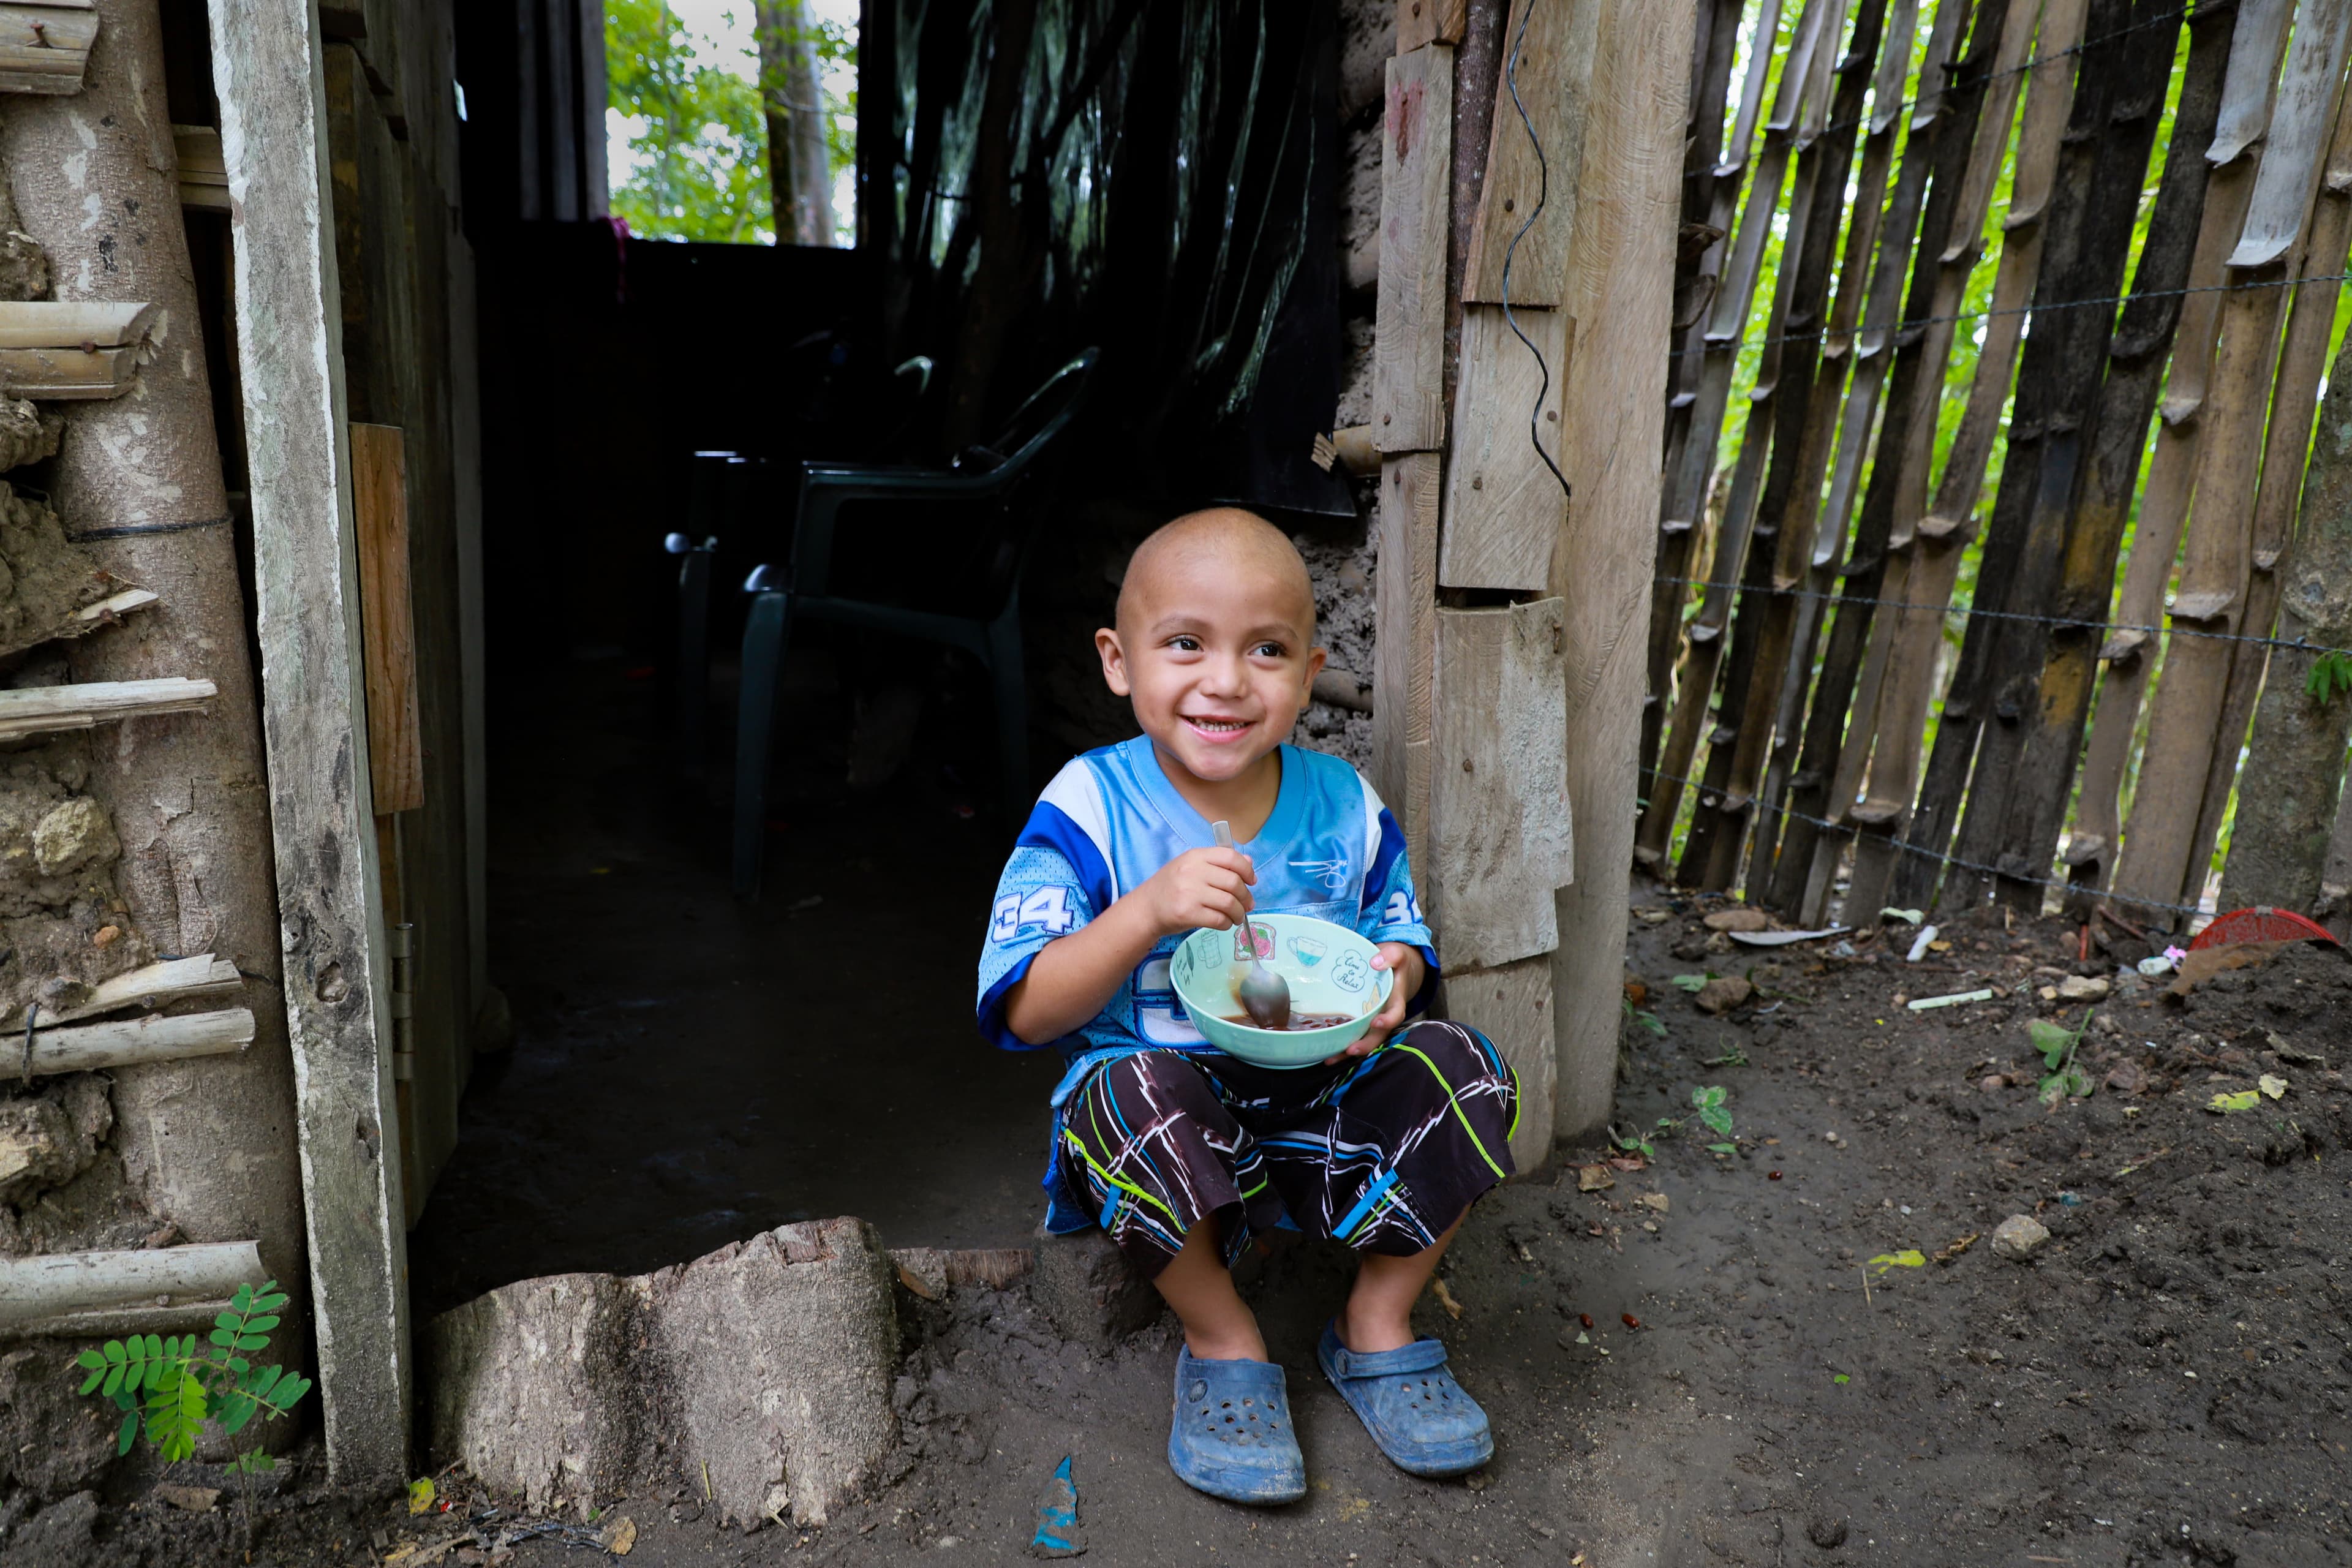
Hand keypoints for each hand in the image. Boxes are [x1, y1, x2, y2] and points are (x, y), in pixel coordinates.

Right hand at [1138, 846, 1255, 936]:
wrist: (1146, 908)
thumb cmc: (1171, 887)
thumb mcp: (1191, 867)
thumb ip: (1218, 863)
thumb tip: (1248, 861)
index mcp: (1195, 856)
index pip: (1230, 857)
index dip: (1246, 870)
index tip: (1251, 881)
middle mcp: (1192, 871)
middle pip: (1233, 882)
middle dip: (1245, 897)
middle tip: (1247, 905)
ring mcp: (1189, 892)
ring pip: (1229, 903)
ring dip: (1239, 913)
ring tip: (1237, 916)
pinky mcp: (1188, 913)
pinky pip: (1219, 919)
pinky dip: (1227, 923)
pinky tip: (1224, 923)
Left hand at [1327, 943, 1424, 1061]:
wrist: (1394, 969)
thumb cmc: (1394, 964)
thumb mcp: (1397, 954)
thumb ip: (1391, 956)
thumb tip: (1376, 962)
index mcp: (1396, 1001)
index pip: (1395, 1014)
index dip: (1387, 1020)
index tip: (1376, 1022)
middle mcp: (1385, 1015)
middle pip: (1378, 1036)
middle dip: (1365, 1045)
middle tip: (1350, 1050)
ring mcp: (1373, 1021)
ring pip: (1364, 1040)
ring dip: (1349, 1051)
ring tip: (1331, 1058)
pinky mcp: (1361, 1022)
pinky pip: (1353, 1035)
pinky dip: (1341, 1044)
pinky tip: (1325, 1049)